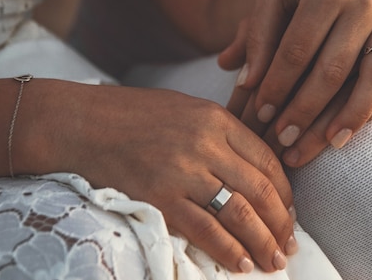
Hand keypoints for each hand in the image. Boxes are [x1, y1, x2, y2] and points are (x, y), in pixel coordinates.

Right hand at [22, 81, 295, 272]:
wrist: (81, 124)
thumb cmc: (134, 115)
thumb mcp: (187, 109)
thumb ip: (222, 133)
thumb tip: (252, 170)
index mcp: (216, 119)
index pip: (267, 160)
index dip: (285, 192)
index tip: (290, 213)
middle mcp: (206, 144)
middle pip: (259, 190)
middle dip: (281, 223)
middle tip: (290, 246)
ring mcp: (183, 172)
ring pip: (238, 213)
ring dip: (262, 242)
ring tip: (274, 261)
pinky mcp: (159, 198)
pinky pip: (204, 230)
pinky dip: (227, 250)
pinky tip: (241, 264)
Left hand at [220, 0, 371, 150]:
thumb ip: (259, 30)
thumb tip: (246, 81)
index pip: (297, 49)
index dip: (277, 86)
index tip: (260, 114)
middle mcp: (367, 0)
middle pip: (335, 69)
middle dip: (307, 111)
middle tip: (285, 141)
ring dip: (354, 116)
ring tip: (332, 145)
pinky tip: (367, 121)